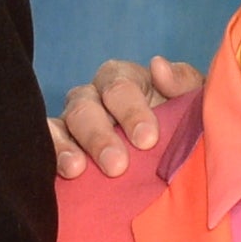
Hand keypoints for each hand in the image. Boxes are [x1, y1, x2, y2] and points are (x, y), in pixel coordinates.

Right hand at [48, 53, 204, 178]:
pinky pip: (45, 146)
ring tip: (76, 170)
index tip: (148, 140)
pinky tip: (62, 175)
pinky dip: (50, 156)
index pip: (120, 86)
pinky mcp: (61, 148)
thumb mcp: (194, 102)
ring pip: (62, 125)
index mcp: (126, 80)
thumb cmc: (185, 125)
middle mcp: (95, 97)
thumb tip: (158, 66)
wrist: (179, 163)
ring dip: (67, 147)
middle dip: (100, 136)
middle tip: (117, 166)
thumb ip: (182, 83)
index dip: (132, 111)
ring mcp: (74, 123)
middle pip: (86, 106)